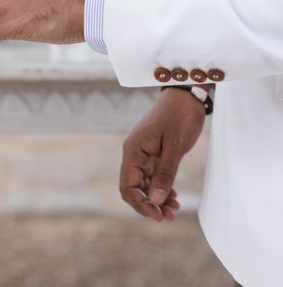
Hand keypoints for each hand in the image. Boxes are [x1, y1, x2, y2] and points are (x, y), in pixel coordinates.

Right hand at [120, 87, 207, 221]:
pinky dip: (161, 189)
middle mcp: (134, 154)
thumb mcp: (174, 146)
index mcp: (133, 151)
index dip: (139, 203)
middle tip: (168, 216)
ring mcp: (144, 155)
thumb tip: (156, 199)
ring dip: (156, 199)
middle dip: (148, 204)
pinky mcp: (154, 154)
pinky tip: (173, 197)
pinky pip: (153, 177)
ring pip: (144, 184)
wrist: (186, 96)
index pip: (127, 185)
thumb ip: (166, 173)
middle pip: (134, 188)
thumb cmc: (179, 116)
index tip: (157, 215)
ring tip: (174, 210)